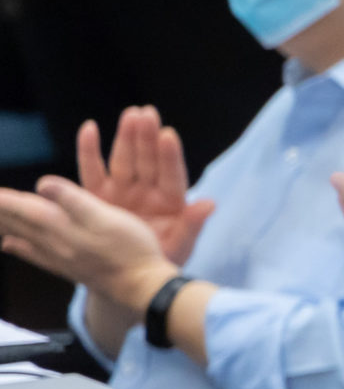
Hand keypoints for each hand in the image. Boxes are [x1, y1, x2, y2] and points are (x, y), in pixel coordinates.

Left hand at [0, 179, 178, 311]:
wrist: (142, 286)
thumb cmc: (131, 250)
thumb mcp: (107, 217)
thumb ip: (74, 200)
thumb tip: (43, 184)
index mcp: (63, 227)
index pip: (26, 209)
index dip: (7, 199)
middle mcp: (55, 243)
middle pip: (20, 223)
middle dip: (2, 211)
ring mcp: (60, 258)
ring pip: (23, 237)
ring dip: (5, 225)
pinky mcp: (69, 268)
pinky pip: (34, 255)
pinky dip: (18, 248)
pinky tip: (8, 245)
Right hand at [76, 107, 214, 264]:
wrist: (130, 275)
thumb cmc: (162, 259)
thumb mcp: (180, 245)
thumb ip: (193, 225)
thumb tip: (210, 204)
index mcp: (170, 202)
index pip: (172, 175)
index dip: (170, 156)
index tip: (168, 134)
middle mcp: (147, 191)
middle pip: (148, 160)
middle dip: (147, 137)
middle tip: (146, 113)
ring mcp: (123, 190)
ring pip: (124, 160)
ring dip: (126, 137)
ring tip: (129, 114)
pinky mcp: (98, 195)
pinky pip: (92, 170)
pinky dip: (89, 150)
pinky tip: (90, 128)